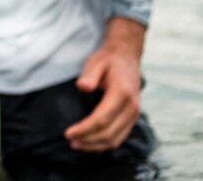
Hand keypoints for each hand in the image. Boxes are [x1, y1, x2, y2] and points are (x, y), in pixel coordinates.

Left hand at [65, 17, 146, 151]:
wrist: (127, 56)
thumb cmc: (108, 60)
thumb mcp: (96, 62)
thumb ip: (90, 75)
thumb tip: (83, 87)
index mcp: (121, 94)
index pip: (101, 120)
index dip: (84, 130)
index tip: (68, 133)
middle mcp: (131, 107)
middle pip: (108, 133)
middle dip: (88, 140)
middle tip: (70, 140)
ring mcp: (134, 114)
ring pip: (116, 139)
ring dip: (96, 145)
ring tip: (78, 144)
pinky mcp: (132, 118)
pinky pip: (120, 137)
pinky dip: (105, 143)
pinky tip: (91, 142)